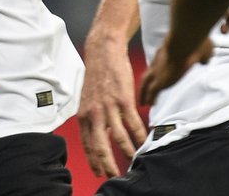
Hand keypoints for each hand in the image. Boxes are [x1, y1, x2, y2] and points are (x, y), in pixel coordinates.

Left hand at [77, 42, 145, 177]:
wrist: (103, 53)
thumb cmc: (97, 76)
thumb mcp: (88, 100)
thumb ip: (92, 118)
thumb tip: (100, 135)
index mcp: (84, 115)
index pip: (87, 144)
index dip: (94, 161)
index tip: (100, 173)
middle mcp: (94, 113)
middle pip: (100, 146)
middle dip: (108, 164)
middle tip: (116, 176)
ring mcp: (108, 107)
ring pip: (119, 138)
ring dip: (128, 153)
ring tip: (134, 161)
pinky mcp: (123, 100)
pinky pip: (133, 124)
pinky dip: (140, 136)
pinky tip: (145, 143)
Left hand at [139, 36, 212, 106]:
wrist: (186, 41)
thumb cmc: (196, 43)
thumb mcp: (203, 50)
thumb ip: (203, 56)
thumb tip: (204, 60)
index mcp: (167, 52)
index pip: (159, 63)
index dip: (158, 70)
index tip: (158, 76)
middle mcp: (159, 61)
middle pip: (148, 74)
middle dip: (145, 83)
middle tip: (143, 92)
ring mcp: (158, 71)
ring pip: (146, 84)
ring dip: (144, 93)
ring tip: (143, 103)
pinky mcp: (160, 80)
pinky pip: (152, 91)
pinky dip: (150, 97)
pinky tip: (149, 104)